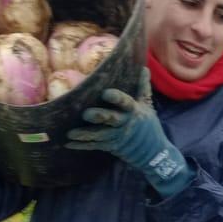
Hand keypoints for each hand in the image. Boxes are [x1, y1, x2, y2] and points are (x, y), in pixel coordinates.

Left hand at [66, 68, 191, 194]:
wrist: (155, 154)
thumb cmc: (149, 126)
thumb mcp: (148, 106)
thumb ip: (143, 87)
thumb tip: (144, 67)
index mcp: (133, 111)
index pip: (126, 103)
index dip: (116, 98)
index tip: (106, 93)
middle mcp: (124, 124)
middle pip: (110, 119)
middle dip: (98, 117)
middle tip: (85, 114)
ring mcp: (116, 137)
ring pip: (99, 135)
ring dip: (84, 135)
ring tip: (70, 133)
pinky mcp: (111, 147)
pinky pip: (94, 146)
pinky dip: (81, 146)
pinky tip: (68, 144)